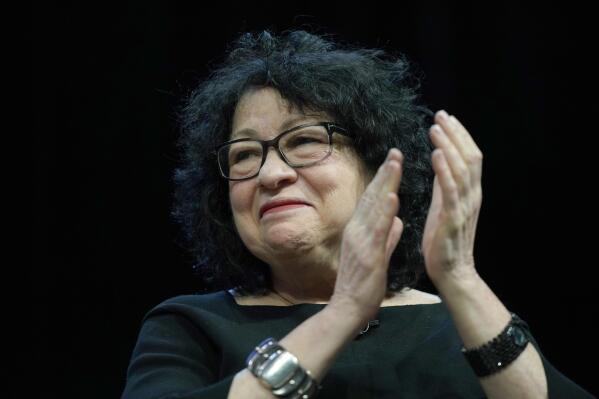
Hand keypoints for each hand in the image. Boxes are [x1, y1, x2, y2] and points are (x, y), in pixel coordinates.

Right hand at [331, 148, 403, 322]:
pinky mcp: (367, 254)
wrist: (347, 310)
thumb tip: (397, 220)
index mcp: (359, 231)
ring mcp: (360, 241)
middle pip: (371, 197)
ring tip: (395, 163)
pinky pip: (377, 229)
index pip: (372, 201)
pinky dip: (384, 211)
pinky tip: (393, 196)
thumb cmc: (361, 287)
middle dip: (385, 173)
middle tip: (396, 151)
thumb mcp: (377, 257)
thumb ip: (387, 237)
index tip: (394, 162)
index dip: (383, 180)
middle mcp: (356, 231)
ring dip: (385, 184)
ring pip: (374, 207)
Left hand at [422, 110, 482, 285]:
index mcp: (470, 192)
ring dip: (449, 146)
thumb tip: (440, 159)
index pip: (470, 156)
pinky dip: (445, 170)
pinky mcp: (454, 218)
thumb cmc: (444, 239)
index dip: (459, 135)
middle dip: (455, 134)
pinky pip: (451, 190)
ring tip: (436, 129)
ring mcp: (465, 206)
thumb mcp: (444, 205)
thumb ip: (444, 183)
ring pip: (462, 169)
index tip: (446, 117)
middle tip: (441, 115)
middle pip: (470, 157)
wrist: (451, 271)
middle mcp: (472, 195)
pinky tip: (436, 154)